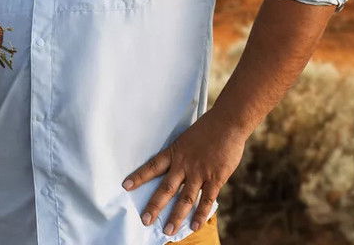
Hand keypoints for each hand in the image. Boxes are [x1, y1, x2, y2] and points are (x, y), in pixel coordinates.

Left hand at [122, 113, 246, 235]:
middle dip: (154, 206)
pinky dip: (200, 214)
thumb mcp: (187, 139)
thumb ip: (181, 156)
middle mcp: (184, 165)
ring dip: (176, 216)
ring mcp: (199, 173)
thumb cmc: (208, 128)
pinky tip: (194, 225)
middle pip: (166, 188)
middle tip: (145, 220)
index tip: (126, 186)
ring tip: (167, 230)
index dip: (139, 176)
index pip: (152, 166)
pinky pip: (206, 199)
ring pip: (185, 199)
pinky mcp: (215, 178)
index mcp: (175, 153)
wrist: (228, 123)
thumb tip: (177, 168)